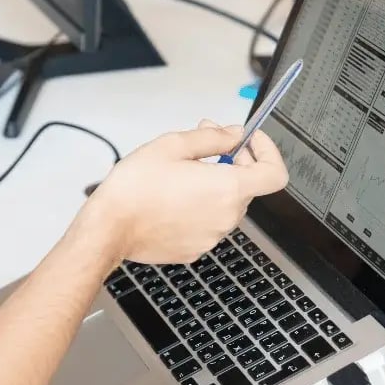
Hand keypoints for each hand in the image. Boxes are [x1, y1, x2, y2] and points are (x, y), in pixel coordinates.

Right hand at [85, 121, 287, 264]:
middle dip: (234, 163)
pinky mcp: (195, 249)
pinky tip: (173, 199)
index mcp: (227, 188)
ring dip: (214, 186)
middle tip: (207, 148)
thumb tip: (234, 134)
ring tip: (181, 175)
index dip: (268, 152)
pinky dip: (199, 208)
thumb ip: (213, 137)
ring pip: (226, 205)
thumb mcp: (173, 145)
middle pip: (248, 187)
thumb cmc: (134, 189)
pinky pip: (208, 223)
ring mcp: (211, 237)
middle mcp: (225, 217)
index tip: (251, 142)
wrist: (109, 228)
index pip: (275, 174)